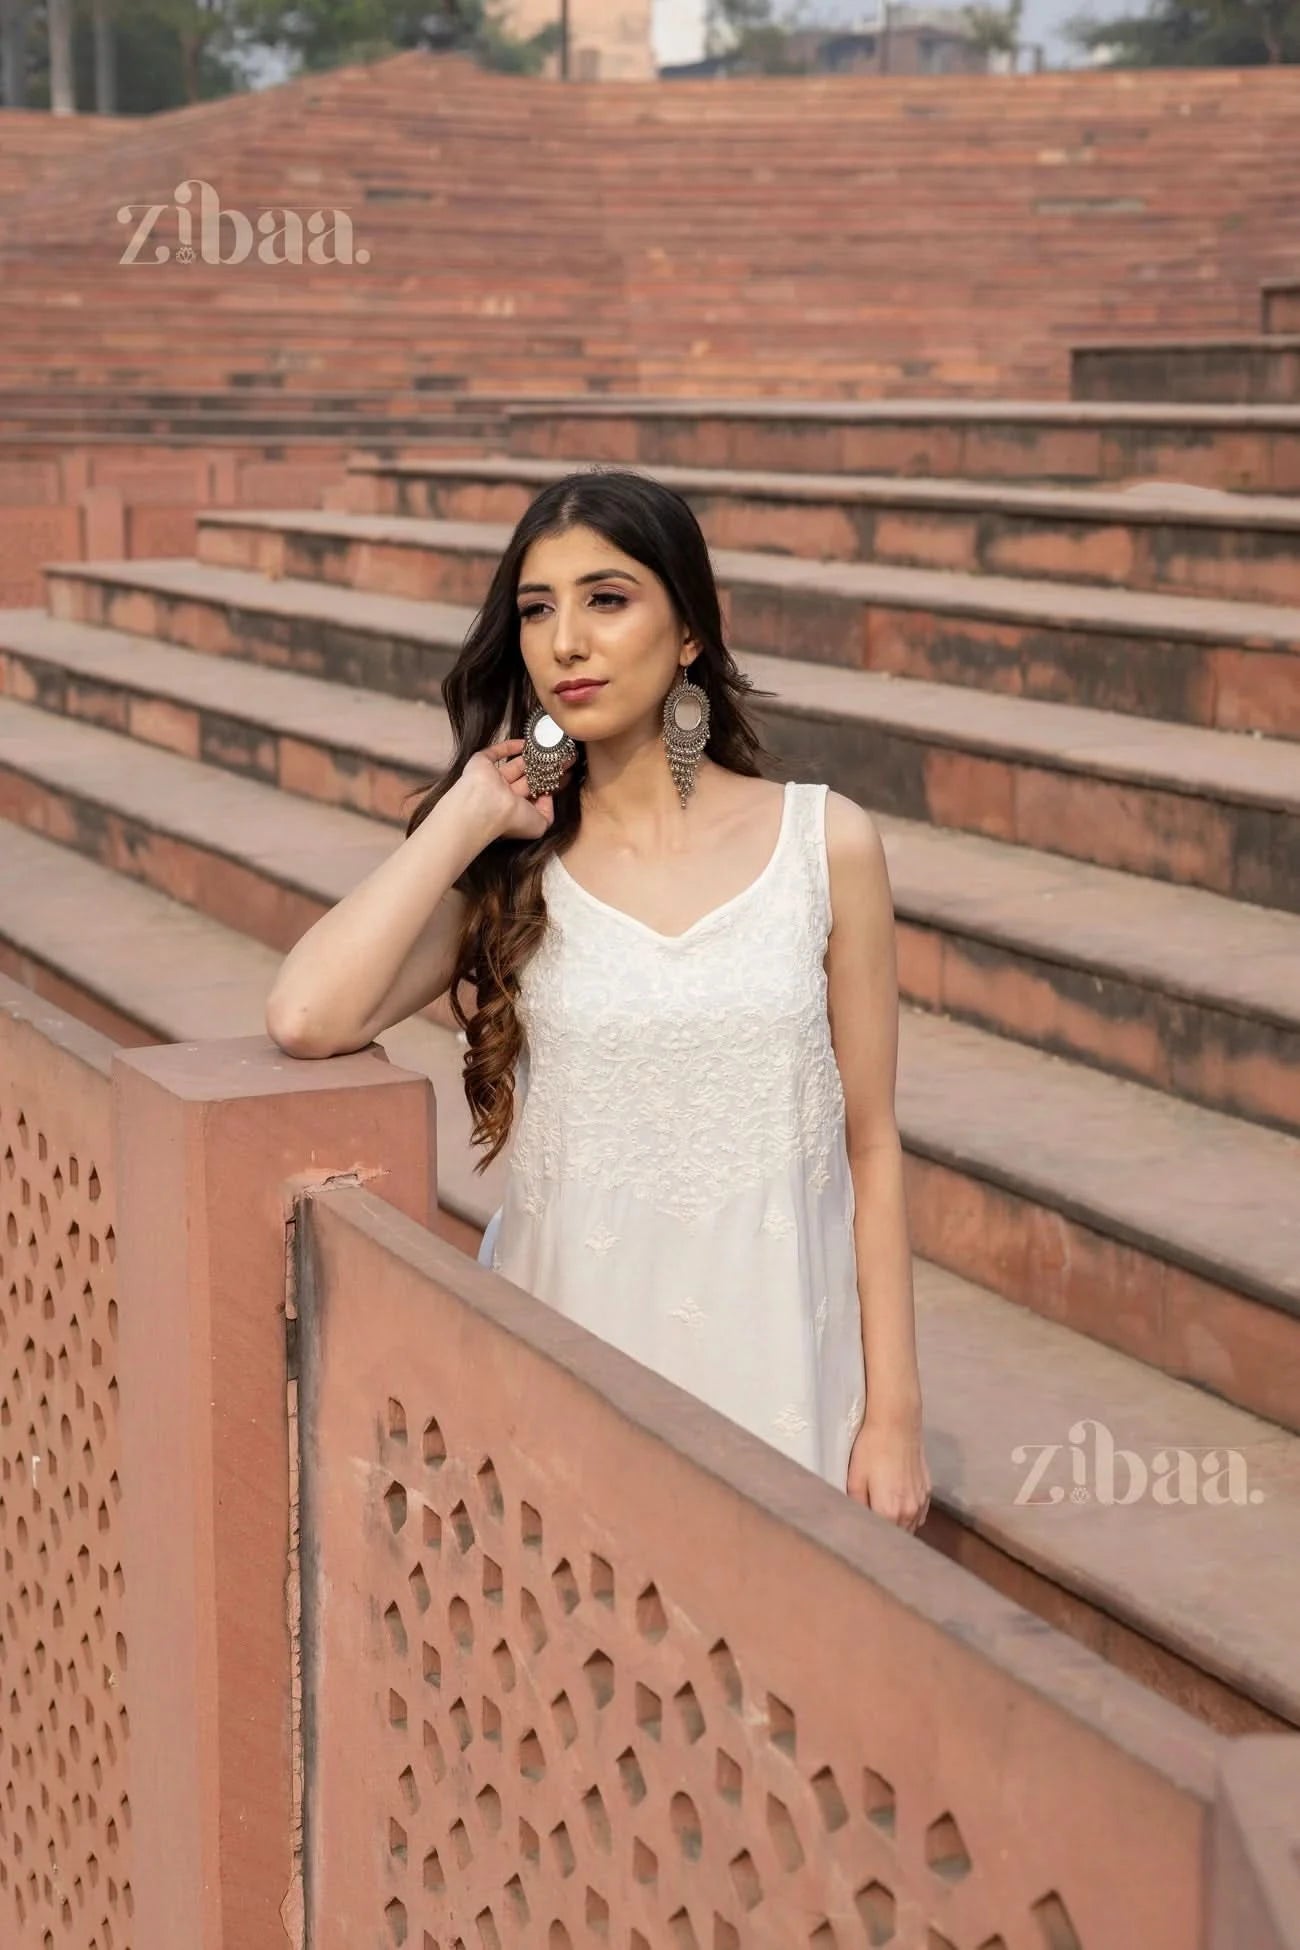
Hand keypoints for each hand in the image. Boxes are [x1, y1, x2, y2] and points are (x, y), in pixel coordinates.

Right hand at [461, 737, 575, 844]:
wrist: (485, 808)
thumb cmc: (510, 820)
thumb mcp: (539, 825)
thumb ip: (548, 813)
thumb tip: (548, 796)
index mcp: (515, 809)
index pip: (536, 793)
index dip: (551, 783)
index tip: (566, 773)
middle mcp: (504, 794)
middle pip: (528, 777)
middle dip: (545, 768)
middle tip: (562, 756)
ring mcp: (492, 778)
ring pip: (515, 764)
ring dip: (532, 756)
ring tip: (550, 746)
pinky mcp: (482, 763)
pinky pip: (496, 752)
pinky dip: (510, 746)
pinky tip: (526, 742)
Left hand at [846, 1410, 930, 1530]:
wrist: (897, 1423)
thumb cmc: (872, 1448)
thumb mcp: (855, 1478)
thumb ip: (856, 1506)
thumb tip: (854, 1523)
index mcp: (888, 1512)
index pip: (879, 1538)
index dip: (869, 1540)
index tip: (860, 1540)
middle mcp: (909, 1512)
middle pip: (897, 1537)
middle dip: (884, 1538)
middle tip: (869, 1534)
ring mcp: (921, 1502)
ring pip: (910, 1528)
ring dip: (898, 1530)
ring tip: (883, 1525)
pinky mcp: (927, 1491)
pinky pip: (919, 1516)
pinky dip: (910, 1519)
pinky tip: (899, 1512)